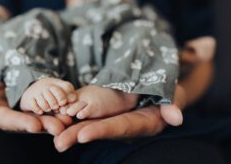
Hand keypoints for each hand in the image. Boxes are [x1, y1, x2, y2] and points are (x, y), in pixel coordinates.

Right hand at [0, 74, 72, 134]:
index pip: (9, 121)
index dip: (22, 123)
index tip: (34, 125)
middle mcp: (15, 119)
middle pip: (30, 123)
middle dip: (45, 125)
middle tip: (59, 127)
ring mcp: (28, 114)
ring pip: (42, 118)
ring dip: (56, 120)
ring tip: (68, 120)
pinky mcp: (38, 107)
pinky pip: (48, 109)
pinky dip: (59, 109)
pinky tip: (69, 109)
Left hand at [53, 86, 184, 151]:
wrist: (159, 88)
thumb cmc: (168, 91)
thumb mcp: (174, 94)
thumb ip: (173, 104)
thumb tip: (176, 118)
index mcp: (141, 122)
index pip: (121, 127)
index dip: (103, 131)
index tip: (83, 134)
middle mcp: (125, 124)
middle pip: (101, 130)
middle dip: (80, 135)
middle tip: (58, 142)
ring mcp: (114, 118)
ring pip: (91, 124)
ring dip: (71, 130)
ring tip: (53, 136)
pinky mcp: (106, 112)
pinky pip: (89, 115)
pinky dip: (73, 118)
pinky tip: (57, 120)